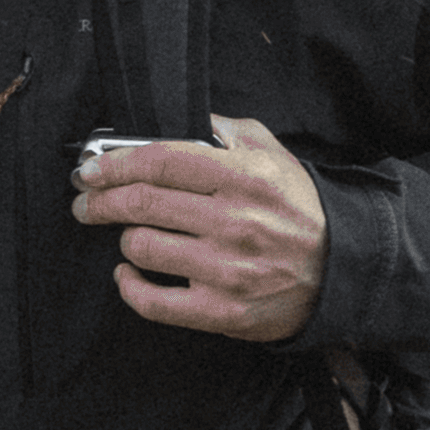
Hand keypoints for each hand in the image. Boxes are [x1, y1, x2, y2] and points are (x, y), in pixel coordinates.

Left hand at [72, 114, 328, 340]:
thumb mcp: (274, 155)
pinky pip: (153, 303)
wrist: (342, 272)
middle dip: (101, 200)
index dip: (115, 163)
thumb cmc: (301, 212)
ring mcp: (226, 270)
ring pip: (143, 247)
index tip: (93, 169)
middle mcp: (233, 222)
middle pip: (142, 203)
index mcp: (243, 177)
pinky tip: (129, 273)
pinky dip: (130, 286)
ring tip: (129, 233)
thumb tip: (183, 118)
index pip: (162, 162)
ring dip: (124, 238)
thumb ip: (228, 131)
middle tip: (87, 200)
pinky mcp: (221, 311)